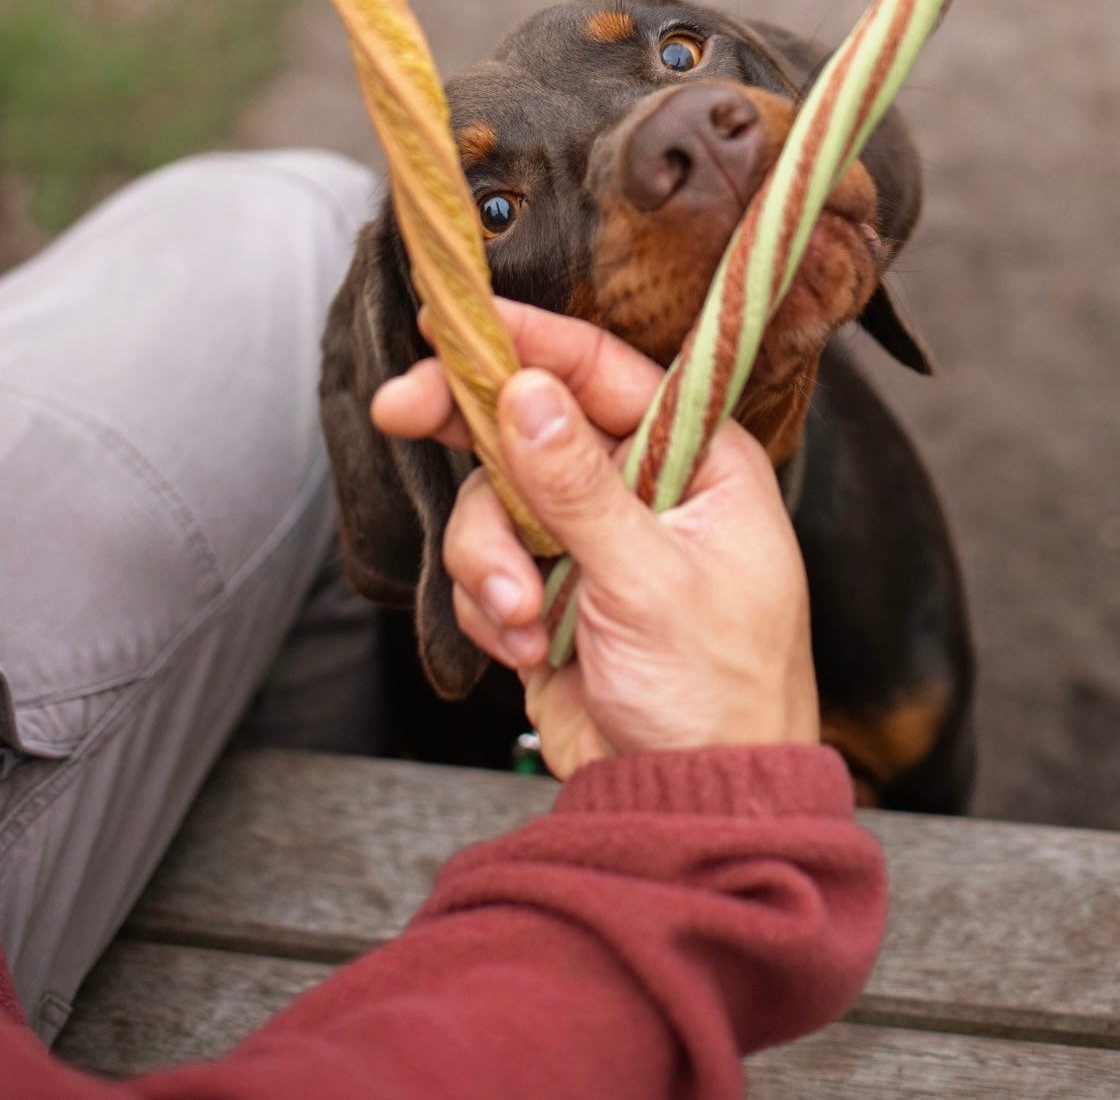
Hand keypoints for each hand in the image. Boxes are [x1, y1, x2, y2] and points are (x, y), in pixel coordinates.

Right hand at [372, 302, 819, 777]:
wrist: (690, 805)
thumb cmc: (716, 692)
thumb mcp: (648, 580)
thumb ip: (579, 486)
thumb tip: (527, 392)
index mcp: (697, 460)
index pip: (603, 372)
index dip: (527, 340)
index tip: (453, 319)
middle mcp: (642, 486)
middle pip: (533, 424)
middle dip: (467, 430)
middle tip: (397, 410)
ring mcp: (592, 539)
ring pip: (496, 502)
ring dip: (489, 560)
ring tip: (522, 619)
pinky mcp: (551, 592)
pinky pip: (487, 566)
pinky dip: (491, 606)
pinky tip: (528, 648)